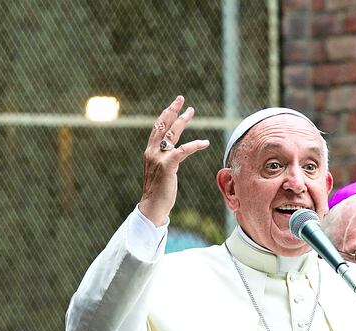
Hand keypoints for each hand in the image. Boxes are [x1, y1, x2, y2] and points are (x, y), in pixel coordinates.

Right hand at [138, 96, 210, 225]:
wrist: (152, 207)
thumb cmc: (159, 193)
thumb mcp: (161, 173)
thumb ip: (166, 161)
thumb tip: (174, 156)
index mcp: (150, 152)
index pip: (157, 129)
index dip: (165, 115)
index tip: (173, 105)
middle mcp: (152, 152)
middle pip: (162, 125)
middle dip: (172, 110)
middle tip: (181, 99)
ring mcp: (158, 158)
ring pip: (172, 134)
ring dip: (182, 120)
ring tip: (191, 111)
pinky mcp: (167, 166)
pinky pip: (183, 150)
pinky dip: (195, 145)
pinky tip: (205, 142)